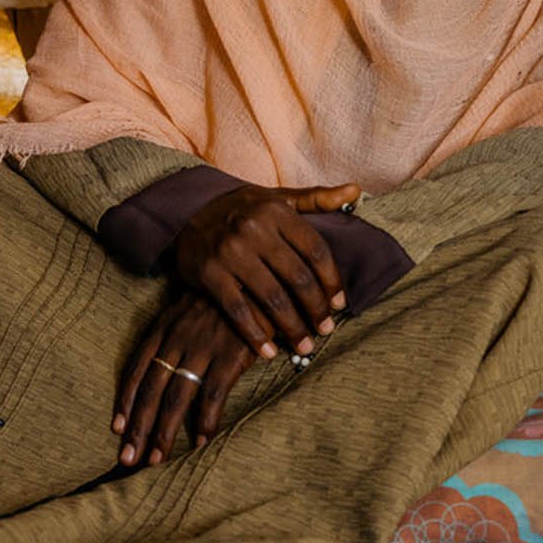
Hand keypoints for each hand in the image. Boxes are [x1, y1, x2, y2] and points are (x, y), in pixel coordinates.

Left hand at [113, 292, 256, 467]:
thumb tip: (155, 373)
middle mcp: (177, 340)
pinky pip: (212, 394)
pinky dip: (205, 420)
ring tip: (156, 460)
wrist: (256, 280)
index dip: (125, 402)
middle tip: (128, 459)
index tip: (117, 429)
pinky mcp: (230, 356)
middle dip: (138, 428)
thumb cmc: (220, 301)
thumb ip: (169, 339)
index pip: (136, 371)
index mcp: (163, 329)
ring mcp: (202, 348)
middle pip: (151, 391)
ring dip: (164, 432)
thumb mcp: (185, 312)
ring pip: (176, 398)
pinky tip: (199, 441)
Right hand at [172, 182, 360, 358]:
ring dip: (292, 327)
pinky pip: (238, 310)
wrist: (187, 210)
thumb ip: (316, 199)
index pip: (315, 250)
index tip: (340, 304)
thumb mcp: (277, 198)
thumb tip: (355, 191)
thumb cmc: (242, 209)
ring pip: (272, 297)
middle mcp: (254, 229)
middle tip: (326, 329)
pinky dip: (255, 334)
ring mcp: (230, 252)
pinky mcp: (208, 273)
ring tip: (304, 346)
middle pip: (297, 278)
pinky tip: (268, 350)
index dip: (332, 281)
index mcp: (276, 210)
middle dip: (316, 309)